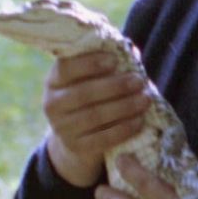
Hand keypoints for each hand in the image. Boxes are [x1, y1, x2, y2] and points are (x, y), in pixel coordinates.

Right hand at [42, 52, 151, 188]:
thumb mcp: (93, 78)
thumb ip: (109, 63)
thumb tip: (131, 51)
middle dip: (115, 86)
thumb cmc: (91, 95)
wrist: (78, 134)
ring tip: (145, 99)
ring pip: (94, 116)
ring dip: (124, 107)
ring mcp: (61, 128)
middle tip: (139, 81)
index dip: (90, 63)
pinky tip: (139, 121)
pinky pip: (102, 139)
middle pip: (83, 93)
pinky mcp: (75, 147)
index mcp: (54, 81)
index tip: (115, 60)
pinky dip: (123, 129)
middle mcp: (52, 104)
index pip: (66, 69)